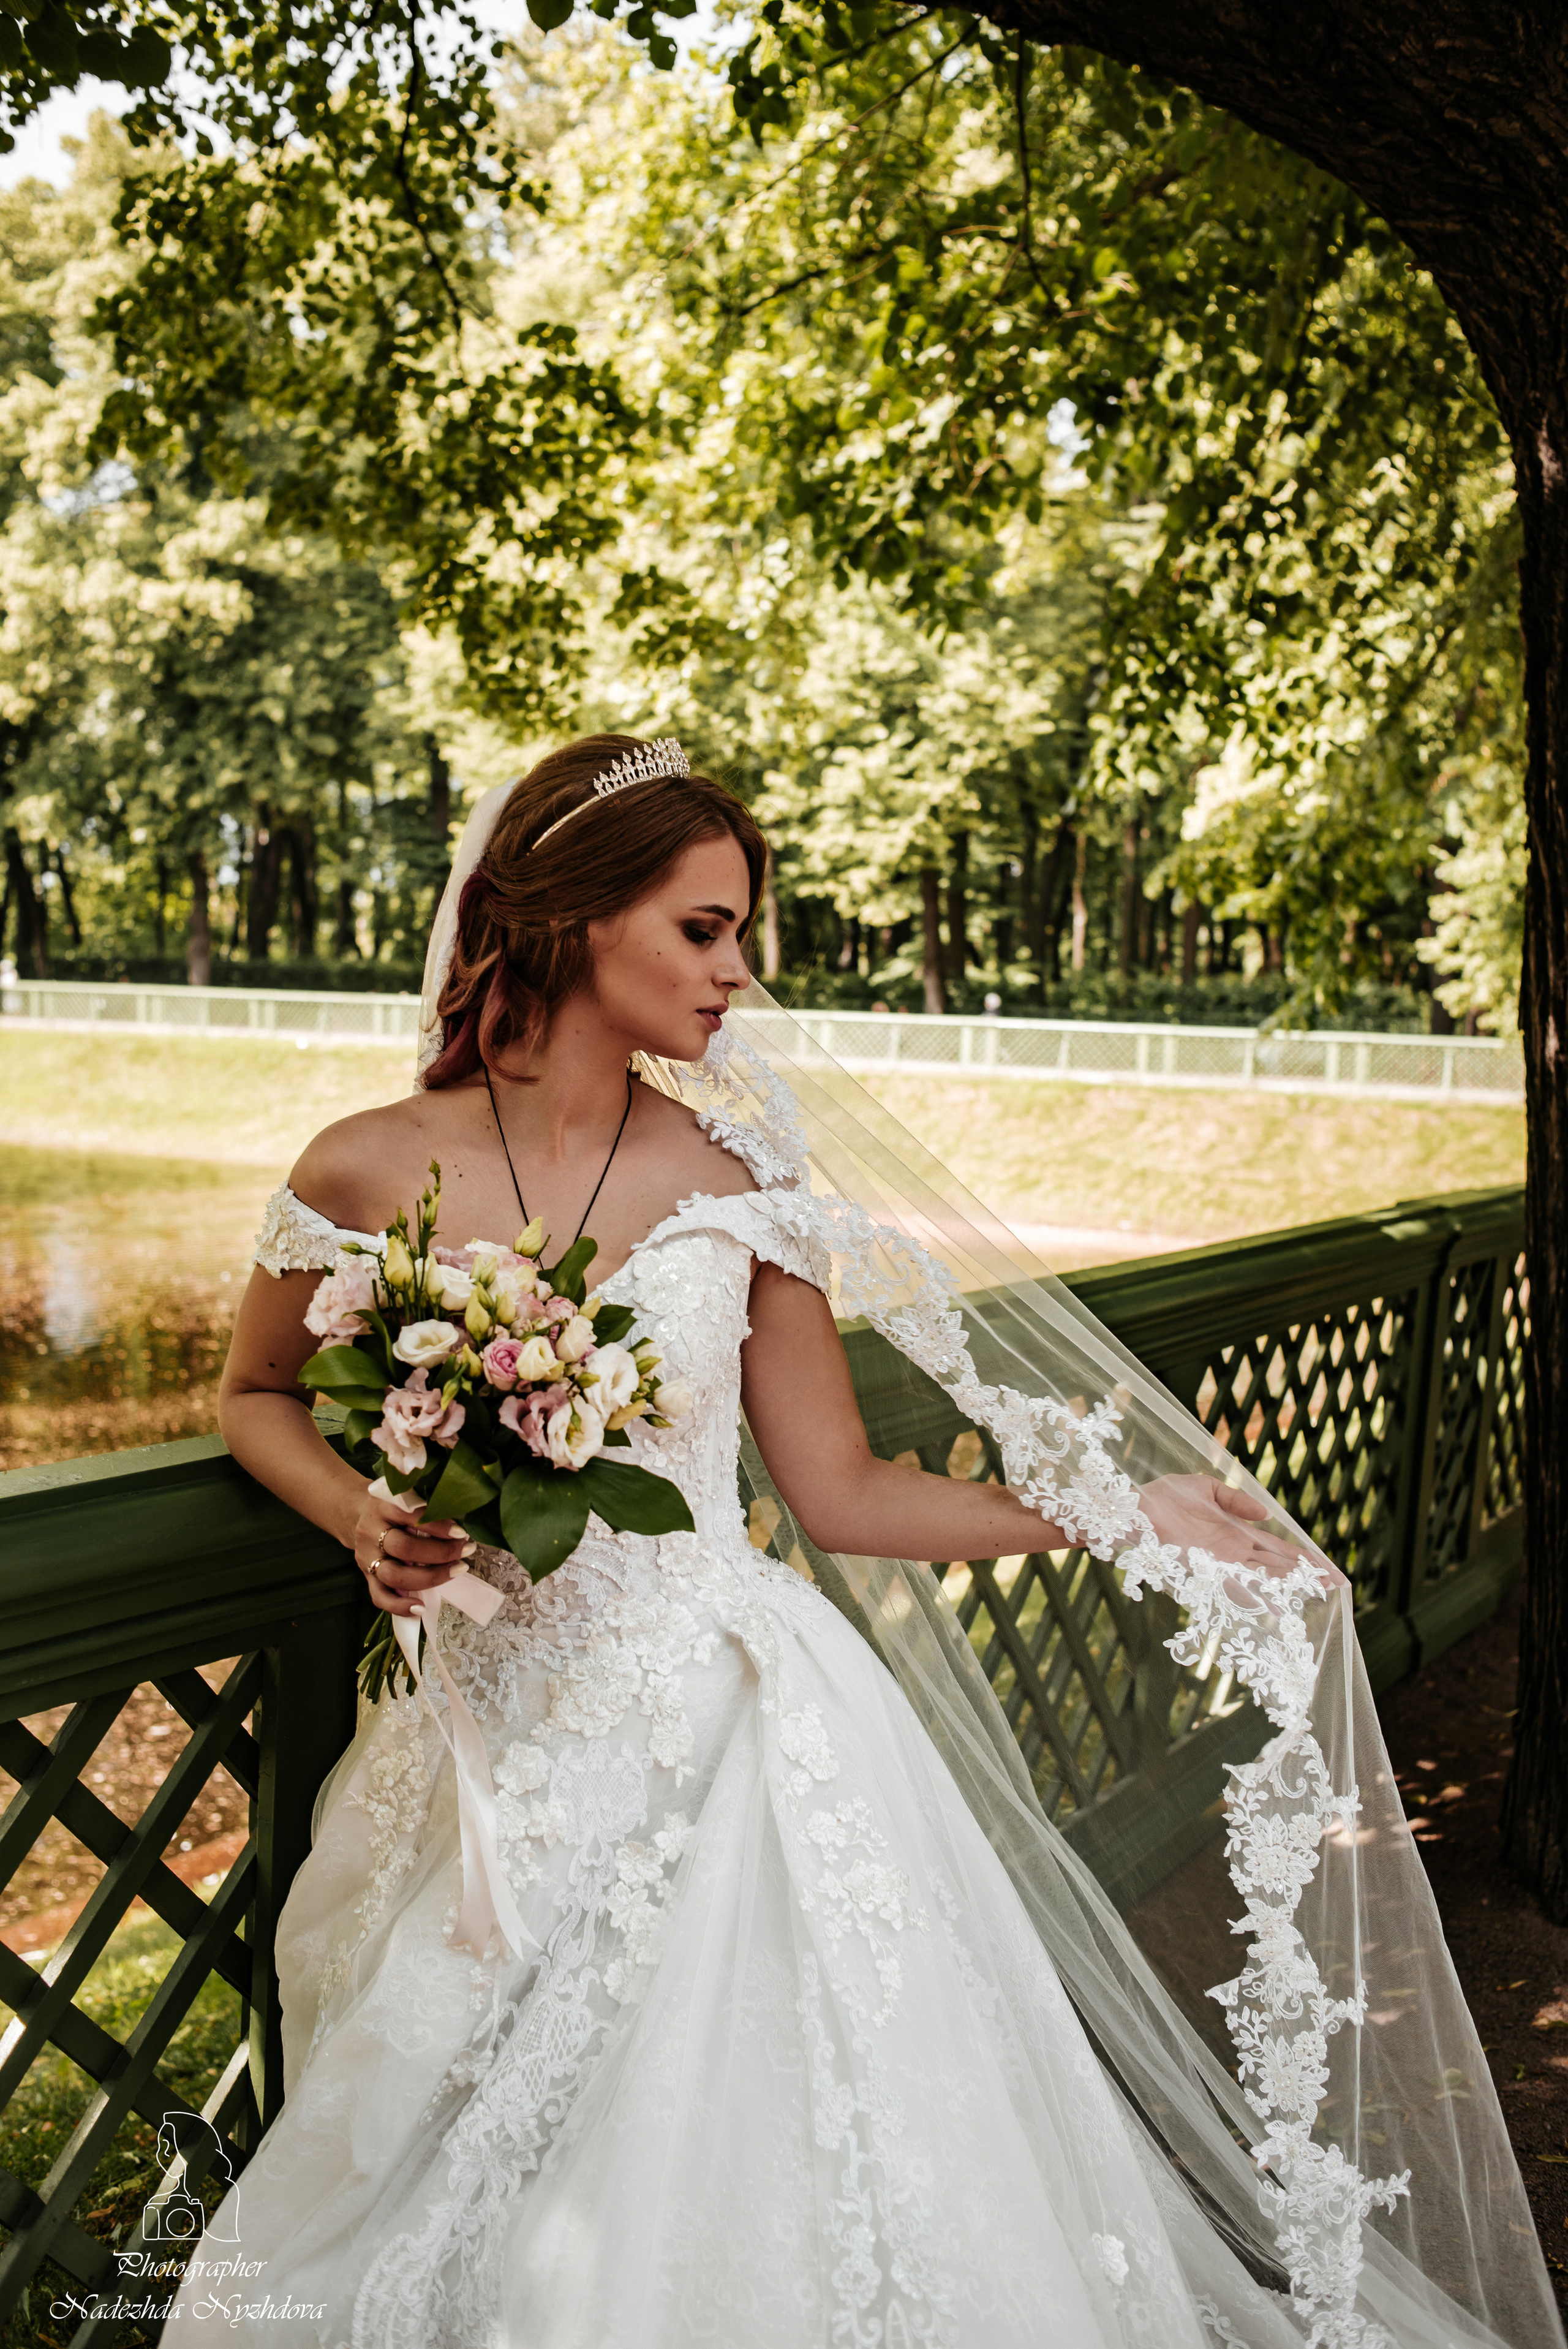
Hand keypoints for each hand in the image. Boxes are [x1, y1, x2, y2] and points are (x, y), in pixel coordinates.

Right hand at [351, 1486, 472, 1615]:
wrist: (358, 1515)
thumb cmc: (394, 1508)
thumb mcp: (405, 1497)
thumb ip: (426, 1507)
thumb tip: (462, 1526)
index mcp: (383, 1506)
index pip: (410, 1515)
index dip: (438, 1526)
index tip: (461, 1533)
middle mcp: (371, 1532)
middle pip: (404, 1548)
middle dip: (440, 1553)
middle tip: (466, 1551)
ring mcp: (367, 1556)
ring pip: (394, 1574)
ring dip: (429, 1577)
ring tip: (456, 1571)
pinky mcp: (366, 1576)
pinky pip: (379, 1596)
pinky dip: (399, 1606)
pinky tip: (421, 1608)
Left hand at [1137, 1473, 1348, 1593]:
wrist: (1132, 1509)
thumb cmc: (1162, 1497)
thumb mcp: (1204, 1488)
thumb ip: (1235, 1499)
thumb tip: (1266, 1513)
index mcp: (1235, 1532)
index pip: (1276, 1548)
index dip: (1302, 1557)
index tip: (1327, 1567)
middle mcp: (1232, 1551)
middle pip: (1277, 1565)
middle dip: (1305, 1574)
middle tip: (1335, 1584)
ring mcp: (1220, 1561)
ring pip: (1263, 1575)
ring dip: (1289, 1583)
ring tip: (1317, 1590)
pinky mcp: (1204, 1567)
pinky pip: (1234, 1581)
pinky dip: (1255, 1591)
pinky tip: (1275, 1600)